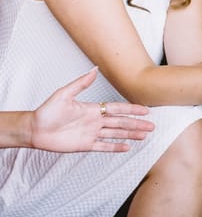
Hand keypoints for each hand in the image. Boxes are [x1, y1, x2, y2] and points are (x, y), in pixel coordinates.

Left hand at [30, 68, 154, 152]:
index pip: (117, 109)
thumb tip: (94, 69)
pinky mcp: (85, 145)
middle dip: (136, 124)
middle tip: (152, 126)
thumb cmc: (46, 111)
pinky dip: (116, 147)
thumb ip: (81, 83)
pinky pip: (104, 146)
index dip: (132, 109)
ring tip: (144, 136)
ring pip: (116, 134)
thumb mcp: (63, 94)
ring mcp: (91, 134)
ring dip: (130, 134)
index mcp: (92, 109)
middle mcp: (95, 121)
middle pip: (121, 123)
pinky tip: (127, 147)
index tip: (146, 110)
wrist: (33, 129)